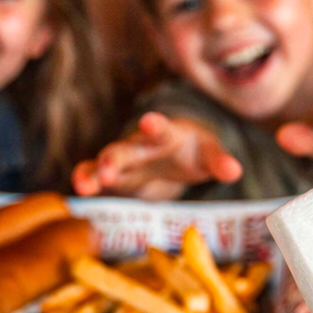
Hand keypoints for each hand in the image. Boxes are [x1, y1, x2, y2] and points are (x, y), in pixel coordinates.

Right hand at [71, 113, 242, 199]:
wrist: (176, 154)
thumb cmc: (194, 152)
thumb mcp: (209, 155)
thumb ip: (219, 161)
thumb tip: (235, 170)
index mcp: (166, 136)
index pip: (161, 129)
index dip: (155, 125)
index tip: (150, 121)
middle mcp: (139, 146)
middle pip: (124, 150)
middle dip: (114, 159)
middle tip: (107, 170)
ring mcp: (123, 161)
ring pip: (103, 164)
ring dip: (93, 173)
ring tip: (83, 186)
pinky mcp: (113, 177)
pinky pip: (94, 177)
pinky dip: (85, 180)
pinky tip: (78, 191)